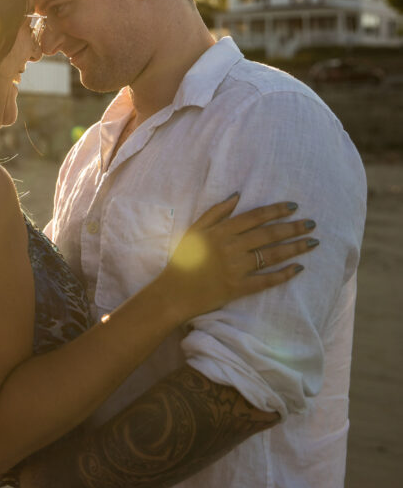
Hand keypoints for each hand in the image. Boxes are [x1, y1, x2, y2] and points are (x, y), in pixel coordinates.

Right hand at [163, 195, 316, 320]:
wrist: (175, 292)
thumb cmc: (183, 259)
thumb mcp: (195, 229)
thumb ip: (216, 212)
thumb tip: (238, 195)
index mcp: (222, 231)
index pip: (255, 217)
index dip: (276, 210)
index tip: (294, 206)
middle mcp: (232, 248)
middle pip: (269, 234)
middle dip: (293, 228)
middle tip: (312, 224)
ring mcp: (237, 268)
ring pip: (271, 255)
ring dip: (294, 248)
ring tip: (312, 243)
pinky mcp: (239, 288)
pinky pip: (266, 280)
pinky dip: (283, 274)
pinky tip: (298, 268)